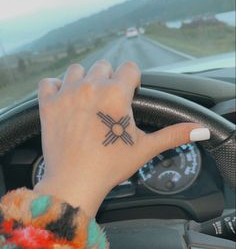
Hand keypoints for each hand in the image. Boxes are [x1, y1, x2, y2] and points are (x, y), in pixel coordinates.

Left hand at [35, 60, 209, 216]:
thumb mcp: (145, 148)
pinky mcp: (48, 104)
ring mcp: (67, 93)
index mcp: (116, 93)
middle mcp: (91, 85)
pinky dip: (55, 87)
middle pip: (105, 66)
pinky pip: (48, 82)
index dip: (132, 83)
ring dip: (84, 80)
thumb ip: (173, 134)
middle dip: (109, 82)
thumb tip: (199, 130)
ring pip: (77, 69)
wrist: (75, 182)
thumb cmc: (109, 166)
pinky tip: (64, 100)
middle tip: (108, 106)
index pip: (130, 68)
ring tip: (87, 102)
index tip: (129, 97)